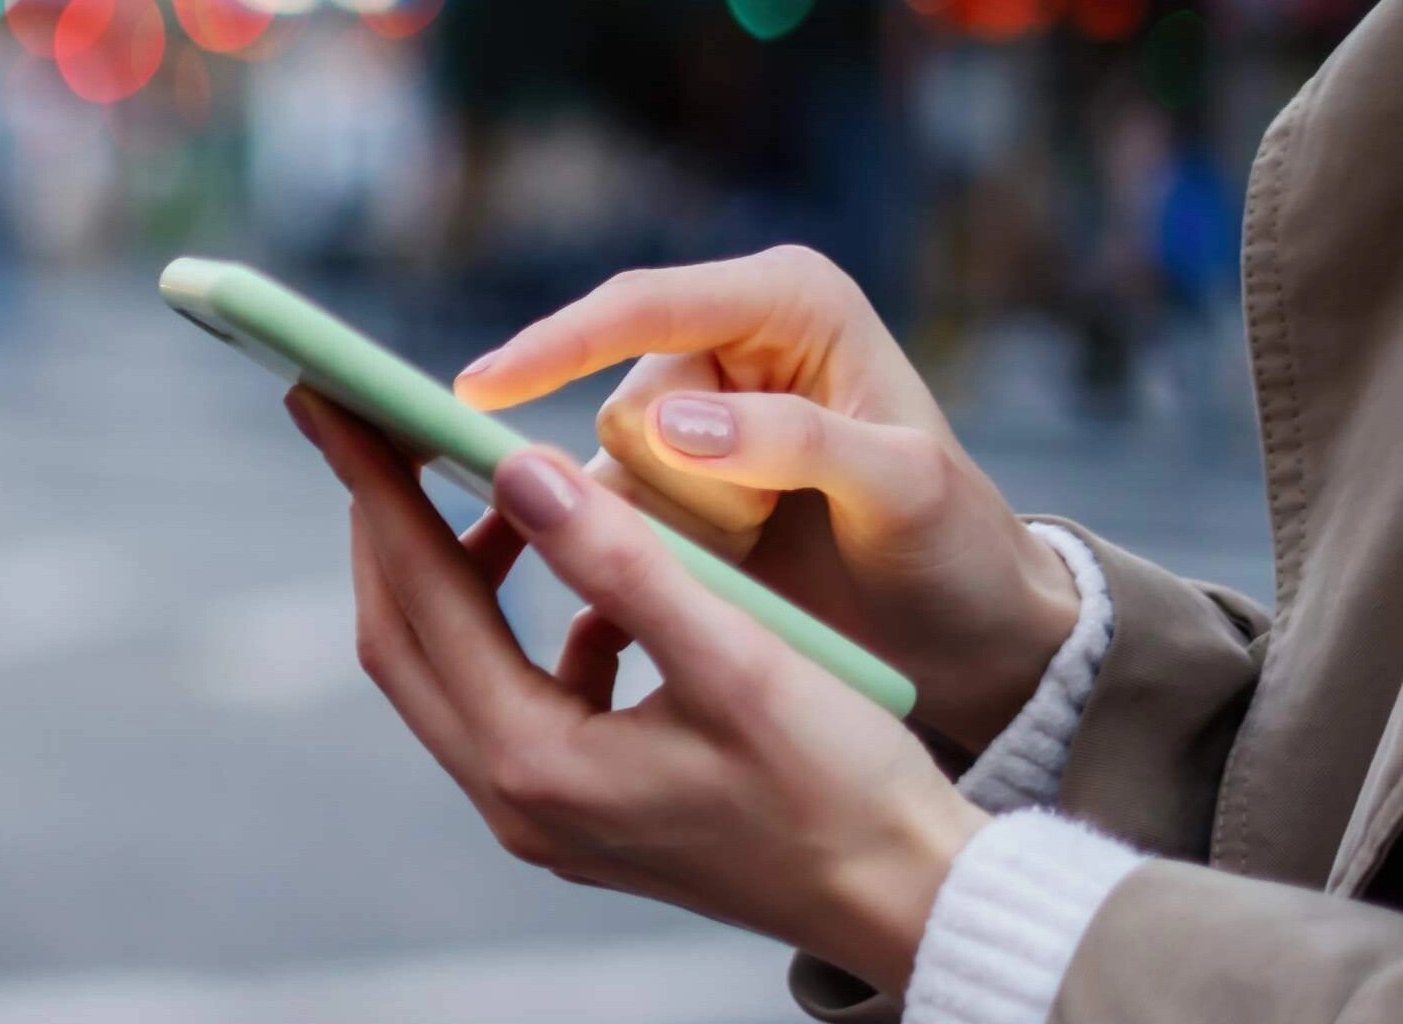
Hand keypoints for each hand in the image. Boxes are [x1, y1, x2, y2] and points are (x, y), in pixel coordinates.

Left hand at [286, 388, 988, 995]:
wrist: (906, 901)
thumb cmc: (841, 787)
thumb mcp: (738, 660)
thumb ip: (622, 562)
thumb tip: (513, 468)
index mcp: (538, 762)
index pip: (419, 596)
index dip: (374, 487)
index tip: (329, 395)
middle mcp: (518, 798)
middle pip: (406, 636)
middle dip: (384, 524)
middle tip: (371, 420)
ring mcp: (544, 811)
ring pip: (454, 665)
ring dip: (455, 573)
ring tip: (489, 486)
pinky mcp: (583, 805)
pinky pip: (519, 693)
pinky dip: (526, 623)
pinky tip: (586, 581)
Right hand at [454, 246, 1078, 753]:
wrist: (966, 638)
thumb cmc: (956, 547)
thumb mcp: (904, 489)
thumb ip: (792, 443)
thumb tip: (664, 427)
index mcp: (787, 302)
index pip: (643, 306)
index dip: (558, 344)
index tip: (477, 389)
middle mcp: (725, 346)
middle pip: (618, 410)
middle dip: (684, 488)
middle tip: (772, 521)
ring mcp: (691, 422)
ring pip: (602, 479)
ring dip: (675, 534)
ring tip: (766, 546)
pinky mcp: (668, 492)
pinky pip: (604, 523)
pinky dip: (651, 563)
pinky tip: (724, 576)